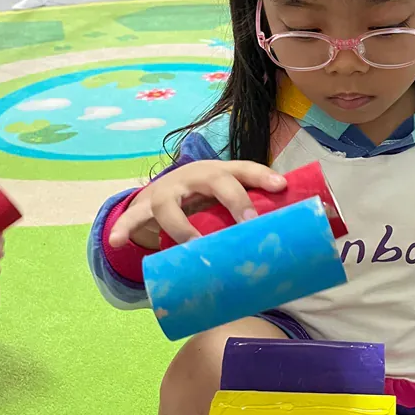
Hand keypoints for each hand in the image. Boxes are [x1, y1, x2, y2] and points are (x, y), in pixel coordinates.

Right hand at [108, 160, 285, 248]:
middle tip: (248, 221)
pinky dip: (125, 227)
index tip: (281, 187)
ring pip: (171, 204)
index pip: (245, 169)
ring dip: (183, 226)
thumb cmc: (209, 199)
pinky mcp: (146, 205)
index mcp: (220, 172)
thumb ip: (257, 212)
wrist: (168, 189)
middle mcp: (195, 176)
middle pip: (216, 179)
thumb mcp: (228, 199)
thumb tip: (297, 237)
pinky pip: (133, 217)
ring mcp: (168, 190)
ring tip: (193, 245)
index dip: (263, 176)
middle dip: (234, 199)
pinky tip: (117, 241)